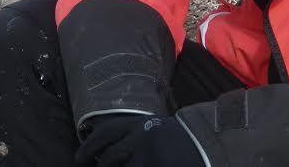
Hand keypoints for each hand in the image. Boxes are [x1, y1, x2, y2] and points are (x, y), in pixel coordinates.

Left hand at [75, 114, 202, 165]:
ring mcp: (149, 158)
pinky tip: (142, 166)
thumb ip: (135, 137)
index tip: (78, 158)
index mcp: (140, 125)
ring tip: (129, 165)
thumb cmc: (182, 139)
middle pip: (110, 158)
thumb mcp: (156, 129)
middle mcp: (141, 139)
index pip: (107, 133)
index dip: (89, 146)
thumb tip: (108, 152)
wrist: (210, 145)